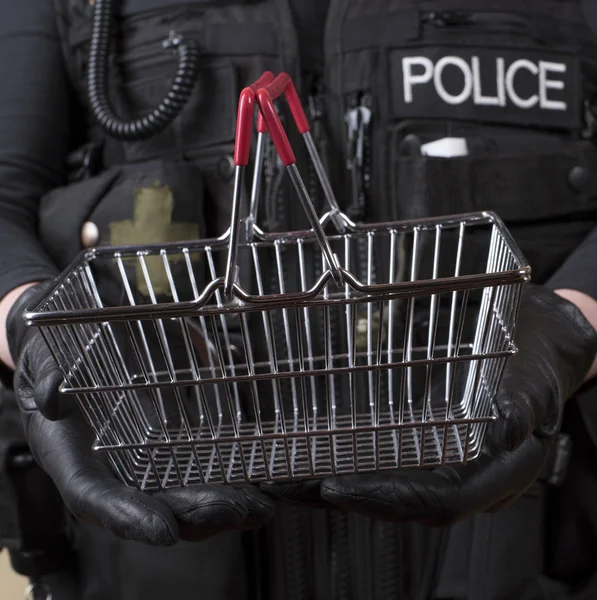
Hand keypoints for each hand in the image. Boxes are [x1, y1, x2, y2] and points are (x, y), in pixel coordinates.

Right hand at [8, 284, 274, 545]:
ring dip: (222, 505)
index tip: (165, 531)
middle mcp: (110, 466)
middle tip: (233, 513)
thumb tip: (54, 394)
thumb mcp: (48, 354)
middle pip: (151, 505)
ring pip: (183, 493)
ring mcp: (145, 456)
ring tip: (259, 508)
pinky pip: (201, 465)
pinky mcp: (172, 440)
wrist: (86, 338)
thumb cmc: (61, 349)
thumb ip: (48, 373)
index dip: (127, 518)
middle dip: (193, 514)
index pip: (94, 498)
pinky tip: (262, 484)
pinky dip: (231, 478)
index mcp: (69, 454)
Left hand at [262, 284, 596, 525]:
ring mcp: (444, 463)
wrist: (536, 340)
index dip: (385, 499)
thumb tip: (500, 432)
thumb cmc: (535, 354)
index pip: (438, 502)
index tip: (332, 487)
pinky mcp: (426, 443)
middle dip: (343, 495)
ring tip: (285, 472)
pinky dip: (349, 458)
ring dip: (337, 480)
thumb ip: (520, 405)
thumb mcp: (533, 372)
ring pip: (388, 483)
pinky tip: (314, 448)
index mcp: (500, 470)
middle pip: (401, 501)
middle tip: (286, 484)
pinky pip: (385, 460)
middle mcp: (467, 477)